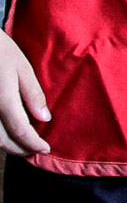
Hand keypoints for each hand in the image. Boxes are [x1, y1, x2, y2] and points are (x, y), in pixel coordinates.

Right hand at [0, 31, 50, 155]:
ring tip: (24, 144)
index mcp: (2, 100)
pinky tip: (9, 132)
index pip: (20, 131)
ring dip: (7, 145)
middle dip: (20, 149)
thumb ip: (33, 94)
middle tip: (35, 150)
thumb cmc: (0, 51)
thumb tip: (45, 119)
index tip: (45, 149)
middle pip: (2, 140)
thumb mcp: (22, 68)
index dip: (34, 143)